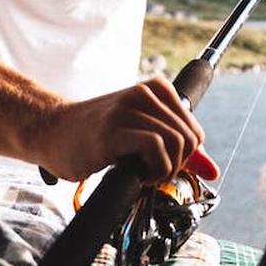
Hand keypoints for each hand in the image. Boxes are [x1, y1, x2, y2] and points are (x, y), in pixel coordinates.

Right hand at [36, 75, 218, 183]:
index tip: (162, 165)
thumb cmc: (97, 136)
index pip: (195, 130)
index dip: (184, 157)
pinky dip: (154, 170)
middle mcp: (144, 93)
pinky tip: (136, 176)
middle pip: (189, 138)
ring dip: (163, 171)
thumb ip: (179, 150)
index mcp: (156, 89)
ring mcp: (128, 109)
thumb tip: (213, 170)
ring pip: (175, 143)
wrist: (51, 132)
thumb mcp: (143, 136)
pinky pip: (156, 147)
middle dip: (176, 165)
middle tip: (151, 174)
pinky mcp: (113, 129)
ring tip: (142, 175)